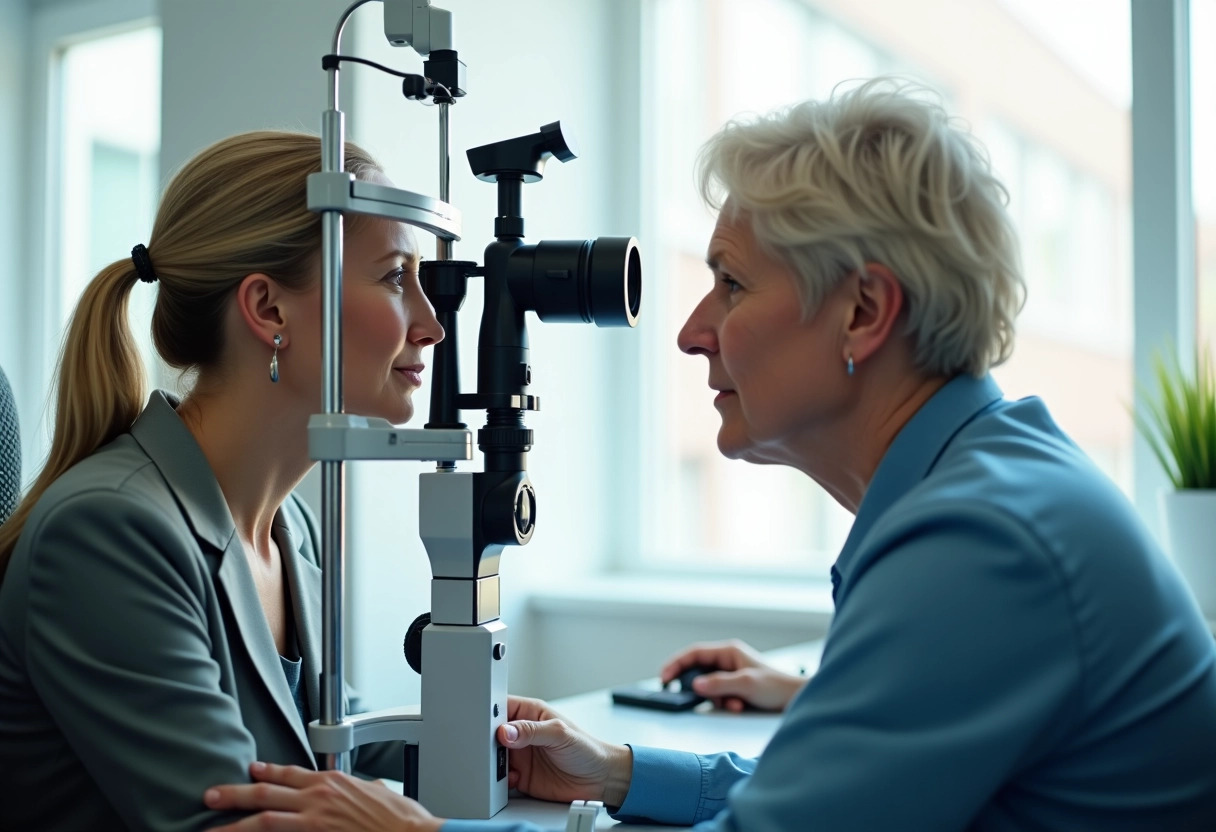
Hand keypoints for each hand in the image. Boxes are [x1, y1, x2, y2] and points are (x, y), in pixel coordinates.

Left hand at [204, 762, 441, 831]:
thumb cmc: (400, 817)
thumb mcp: (379, 793)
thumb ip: (364, 790)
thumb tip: (366, 791)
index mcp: (333, 781)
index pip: (291, 772)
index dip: (267, 771)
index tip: (250, 770)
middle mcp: (319, 796)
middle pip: (266, 792)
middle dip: (235, 794)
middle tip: (210, 795)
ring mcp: (315, 818)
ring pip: (263, 819)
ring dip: (233, 824)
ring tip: (210, 829)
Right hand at [498, 695, 632, 806]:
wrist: (599, 779)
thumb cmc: (587, 748)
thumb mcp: (559, 733)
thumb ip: (531, 730)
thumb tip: (506, 731)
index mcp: (530, 713)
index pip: (502, 707)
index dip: (490, 713)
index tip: (485, 723)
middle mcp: (522, 734)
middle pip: (492, 733)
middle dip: (487, 741)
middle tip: (490, 747)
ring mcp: (520, 755)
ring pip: (494, 757)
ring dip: (493, 762)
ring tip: (501, 765)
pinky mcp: (521, 776)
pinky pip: (501, 778)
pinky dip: (501, 780)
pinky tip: (513, 778)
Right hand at [660, 639, 805, 712]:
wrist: (796, 699)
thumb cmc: (777, 686)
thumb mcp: (745, 684)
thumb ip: (719, 684)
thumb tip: (696, 685)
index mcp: (729, 651)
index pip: (694, 653)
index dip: (676, 663)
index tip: (664, 676)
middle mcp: (728, 660)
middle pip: (699, 669)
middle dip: (698, 686)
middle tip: (685, 696)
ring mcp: (731, 674)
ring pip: (709, 686)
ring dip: (717, 698)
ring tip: (734, 704)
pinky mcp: (735, 687)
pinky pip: (720, 695)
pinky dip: (726, 703)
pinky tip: (739, 706)